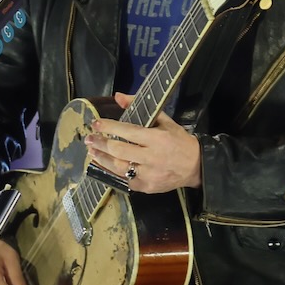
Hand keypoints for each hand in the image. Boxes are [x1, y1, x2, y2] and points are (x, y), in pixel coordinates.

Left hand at [85, 92, 201, 192]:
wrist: (195, 167)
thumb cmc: (178, 141)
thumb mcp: (164, 120)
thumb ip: (140, 107)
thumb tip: (118, 96)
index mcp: (157, 138)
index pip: (128, 131)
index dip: (109, 127)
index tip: (96, 124)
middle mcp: (151, 157)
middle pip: (119, 150)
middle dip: (100, 143)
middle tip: (89, 139)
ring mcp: (148, 175)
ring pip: (118, 167)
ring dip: (102, 159)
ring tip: (91, 152)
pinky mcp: (146, 187)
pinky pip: (124, 179)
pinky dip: (112, 171)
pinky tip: (103, 164)